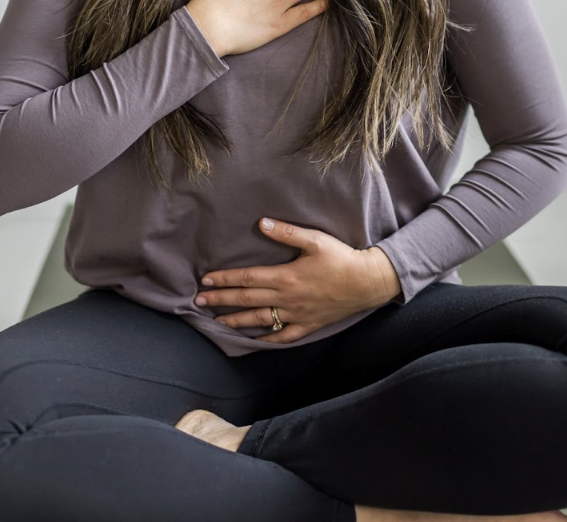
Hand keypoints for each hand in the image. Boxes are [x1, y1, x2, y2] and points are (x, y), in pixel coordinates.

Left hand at [194, 217, 399, 343]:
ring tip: (218, 323)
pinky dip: (268, 340)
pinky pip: (284, 336)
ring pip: (261, 320)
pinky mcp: (308, 324)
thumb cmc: (341, 258)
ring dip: (237, 321)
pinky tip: (255, 341)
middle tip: (199, 303)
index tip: (205, 281)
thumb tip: (261, 224)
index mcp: (285, 277)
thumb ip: (286, 233)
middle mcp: (287, 298)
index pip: (247, 278)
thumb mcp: (314, 239)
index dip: (224, 279)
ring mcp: (297, 314)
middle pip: (247, 300)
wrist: (367, 282)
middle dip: (221, 301)